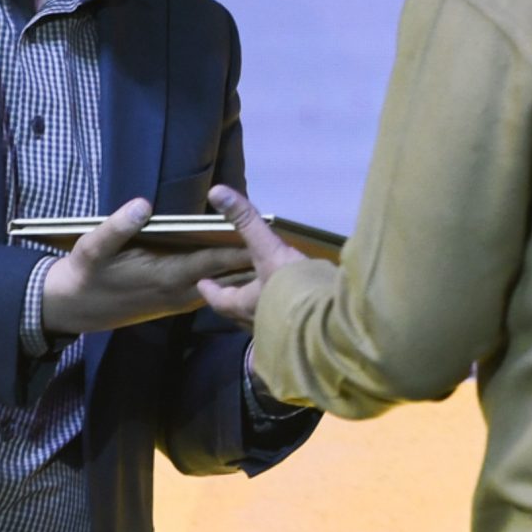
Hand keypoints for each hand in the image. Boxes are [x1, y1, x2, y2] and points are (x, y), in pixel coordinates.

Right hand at [34, 197, 253, 338]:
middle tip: (286, 246)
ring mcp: (176, 300)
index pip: (210, 261)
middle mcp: (176, 291)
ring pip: (219, 287)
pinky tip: (239, 267)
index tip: (265, 235)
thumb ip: (118, 226)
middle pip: (223, 277)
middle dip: (251, 263)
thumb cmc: (84, 273)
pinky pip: (207, 291)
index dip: (238, 249)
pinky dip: (226, 280)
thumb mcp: (92, 247)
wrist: (72, 308)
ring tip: (273, 252)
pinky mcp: (171, 302)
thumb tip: (143, 204)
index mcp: (164, 275)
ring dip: (242, 273)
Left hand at [194, 185, 306, 328]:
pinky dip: (282, 326)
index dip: (211, 291)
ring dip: (258, 314)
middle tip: (231, 293)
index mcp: (245, 303)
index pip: (221, 300)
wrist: (328, 317)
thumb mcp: (266, 247)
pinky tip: (290, 320)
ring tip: (261, 303)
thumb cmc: (290, 283)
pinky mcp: (301, 339)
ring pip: (261, 324)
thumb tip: (215, 191)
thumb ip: (245, 220)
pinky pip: (284, 333)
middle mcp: (257, 323)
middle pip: (239, 314)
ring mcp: (279, 336)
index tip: (203, 284)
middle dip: (234, 303)